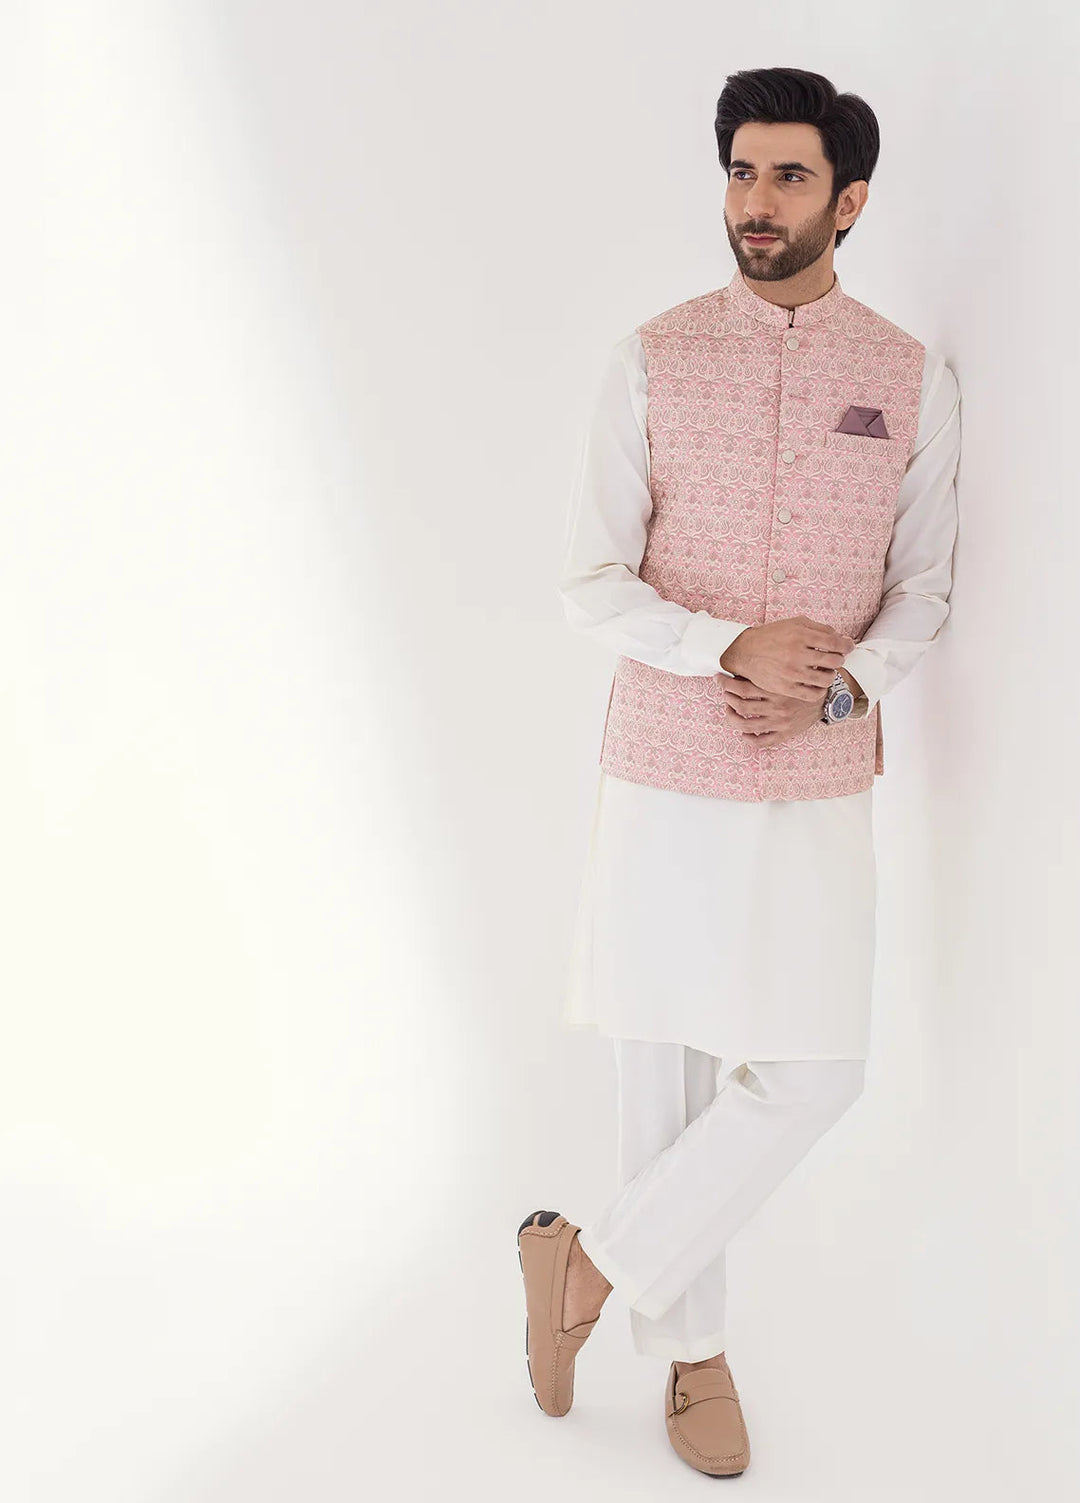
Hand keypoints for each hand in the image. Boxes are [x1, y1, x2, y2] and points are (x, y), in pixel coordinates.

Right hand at [719, 616, 854, 701]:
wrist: (745, 652)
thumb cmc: (774, 636)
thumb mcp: (795, 624)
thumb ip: (820, 628)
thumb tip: (844, 640)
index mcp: (801, 635)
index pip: (835, 642)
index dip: (846, 646)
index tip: (847, 648)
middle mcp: (797, 653)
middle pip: (834, 661)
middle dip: (839, 659)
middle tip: (834, 659)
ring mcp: (792, 672)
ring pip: (827, 678)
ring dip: (830, 675)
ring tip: (825, 671)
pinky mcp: (786, 687)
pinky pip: (813, 694)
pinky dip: (820, 690)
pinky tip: (817, 684)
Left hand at [721, 675, 826, 746]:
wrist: (828, 698)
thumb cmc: (805, 680)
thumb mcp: (789, 668)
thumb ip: (770, 665)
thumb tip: (743, 656)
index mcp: (777, 688)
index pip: (741, 687)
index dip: (725, 683)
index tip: (719, 678)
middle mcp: (777, 706)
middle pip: (740, 706)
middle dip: (727, 699)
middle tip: (724, 694)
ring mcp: (780, 722)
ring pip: (746, 725)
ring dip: (732, 719)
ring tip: (729, 711)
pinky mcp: (785, 734)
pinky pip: (761, 741)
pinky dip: (748, 738)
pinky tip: (744, 732)